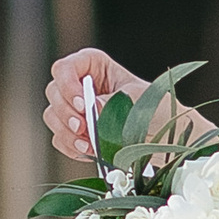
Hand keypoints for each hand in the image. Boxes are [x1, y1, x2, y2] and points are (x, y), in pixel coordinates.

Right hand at [45, 47, 145, 161]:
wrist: (166, 139)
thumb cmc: (156, 109)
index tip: (82, 104)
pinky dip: (71, 146)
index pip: (66, 67)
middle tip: (83, 127)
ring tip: (89, 144)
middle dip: (66, 112)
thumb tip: (92, 109)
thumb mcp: (138, 99)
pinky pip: (60, 139)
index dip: (68, 84)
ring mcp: (75, 110)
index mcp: (95, 67)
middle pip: (54, 92)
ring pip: (52, 116)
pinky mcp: (75, 134)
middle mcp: (80, 86)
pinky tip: (89, 151)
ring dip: (67, 132)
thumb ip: (112, 103)